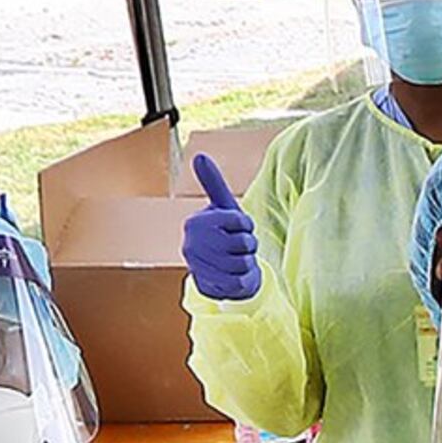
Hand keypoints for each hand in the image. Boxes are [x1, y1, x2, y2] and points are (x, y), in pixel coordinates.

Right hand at [183, 154, 261, 302]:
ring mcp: (199, 267)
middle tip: (239, 247)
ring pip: (244, 262)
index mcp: (196, 223)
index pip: (241, 221)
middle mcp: (192, 244)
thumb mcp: (222, 208)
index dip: (246, 225)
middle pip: (244, 243)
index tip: (238, 227)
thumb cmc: (222, 234)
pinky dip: (244, 279)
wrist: (215, 273)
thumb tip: (199, 155)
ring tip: (237, 260)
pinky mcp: (208, 286)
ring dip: (247, 262)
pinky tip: (234, 275)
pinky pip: (240, 281)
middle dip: (249, 245)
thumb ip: (213, 183)